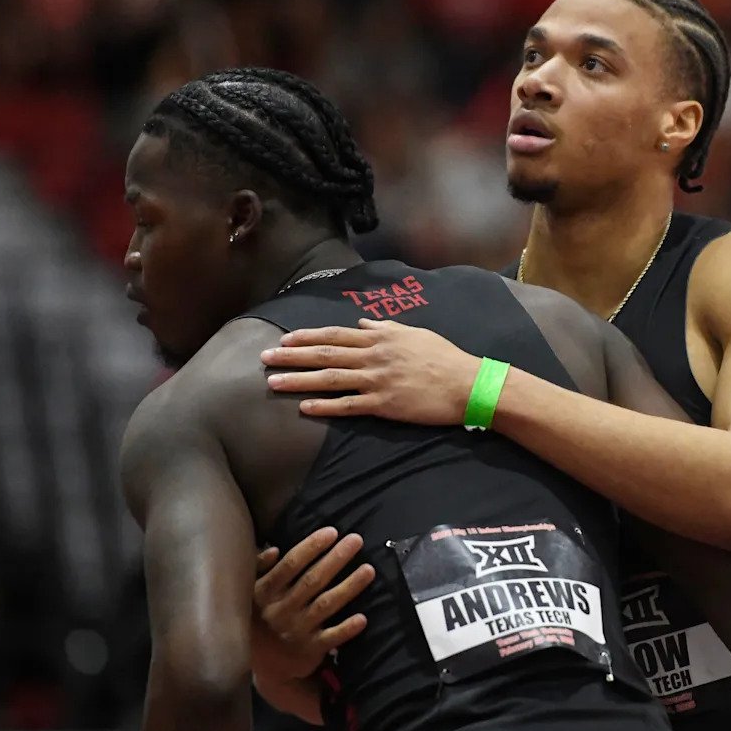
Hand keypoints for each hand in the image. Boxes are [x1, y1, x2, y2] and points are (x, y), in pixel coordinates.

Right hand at [251, 527, 375, 681]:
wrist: (264, 666)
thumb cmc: (260, 617)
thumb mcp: (250, 591)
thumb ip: (258, 568)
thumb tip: (275, 549)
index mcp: (265, 592)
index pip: (291, 565)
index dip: (312, 547)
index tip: (332, 532)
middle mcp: (281, 610)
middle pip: (313, 581)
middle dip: (336, 559)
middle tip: (356, 540)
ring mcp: (296, 631)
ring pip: (326, 605)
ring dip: (349, 587)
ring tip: (369, 570)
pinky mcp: (310, 650)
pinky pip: (331, 637)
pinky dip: (346, 629)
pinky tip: (363, 618)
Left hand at [261, 319, 481, 422]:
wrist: (467, 383)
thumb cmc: (443, 357)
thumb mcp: (414, 333)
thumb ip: (385, 327)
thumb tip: (362, 322)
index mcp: (380, 337)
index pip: (335, 335)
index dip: (307, 337)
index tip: (283, 338)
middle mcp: (373, 356)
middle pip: (325, 354)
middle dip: (291, 356)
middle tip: (263, 358)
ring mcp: (377, 380)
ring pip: (330, 379)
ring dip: (299, 380)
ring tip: (273, 383)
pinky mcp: (384, 404)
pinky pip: (349, 406)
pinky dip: (325, 407)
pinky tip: (305, 408)